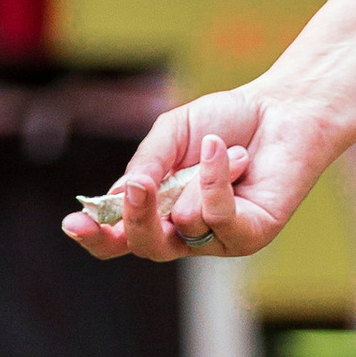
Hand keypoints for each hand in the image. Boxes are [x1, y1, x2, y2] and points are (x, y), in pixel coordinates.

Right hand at [59, 0, 355, 267]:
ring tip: (218, 146)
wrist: (281, 109)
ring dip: (195, 178)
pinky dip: (217, 178)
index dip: (96, 236)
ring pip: (183, 226)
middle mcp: (187, 232)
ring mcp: (220, 238)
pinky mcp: (252, 234)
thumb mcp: (170, 134)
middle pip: (146, 246)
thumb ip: (146, 163)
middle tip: (137, 187)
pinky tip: (229, 151)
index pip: (119, 238)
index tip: (74, 223)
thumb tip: (122, 194)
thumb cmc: (225, 123)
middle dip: (135, 218)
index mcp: (159, 211)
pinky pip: (218, 216)